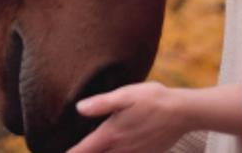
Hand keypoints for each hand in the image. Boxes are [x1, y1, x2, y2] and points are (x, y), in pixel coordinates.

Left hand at [68, 81, 189, 152]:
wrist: (183, 112)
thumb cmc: (154, 99)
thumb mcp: (126, 94)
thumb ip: (102, 103)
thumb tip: (79, 108)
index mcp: (111, 134)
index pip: (83, 150)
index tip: (57, 151)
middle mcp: (120, 149)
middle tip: (72, 150)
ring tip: (92, 149)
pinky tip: (116, 149)